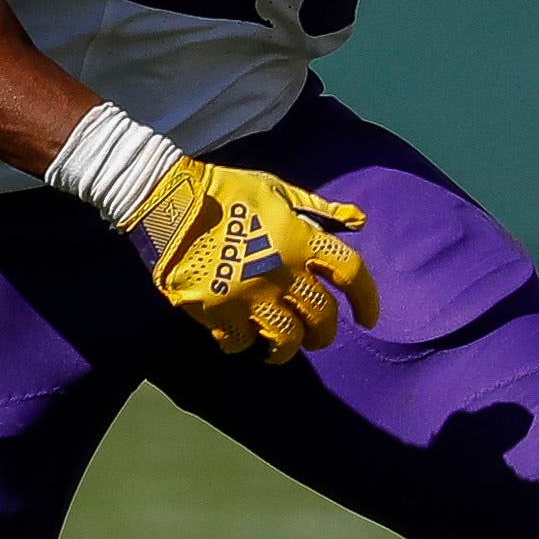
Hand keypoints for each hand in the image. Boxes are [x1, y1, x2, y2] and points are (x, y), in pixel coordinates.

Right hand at [121, 156, 378, 362]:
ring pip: (287, 338)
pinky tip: (242, 339)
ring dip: (290, 348)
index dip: (367, 299)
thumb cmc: (225, 191)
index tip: (368, 318)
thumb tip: (359, 221)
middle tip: (319, 336)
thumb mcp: (277, 189)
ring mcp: (250, 294)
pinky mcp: (218, 310)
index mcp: (301, 238)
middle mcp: (282, 271)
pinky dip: (244, 344)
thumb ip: (319, 208)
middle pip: (322, 315)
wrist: (169, 202)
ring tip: (283, 349)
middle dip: (326, 332)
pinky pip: (241, 342)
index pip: (351, 273)